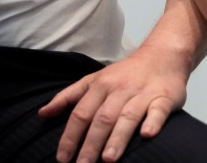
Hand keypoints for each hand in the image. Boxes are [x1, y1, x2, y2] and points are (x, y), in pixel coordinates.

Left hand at [38, 46, 187, 162]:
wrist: (162, 55)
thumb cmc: (125, 74)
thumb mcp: (94, 79)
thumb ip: (68, 97)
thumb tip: (42, 114)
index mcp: (100, 86)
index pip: (81, 113)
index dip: (70, 136)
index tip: (62, 158)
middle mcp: (120, 90)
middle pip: (102, 118)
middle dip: (91, 144)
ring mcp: (142, 93)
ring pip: (128, 116)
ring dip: (117, 138)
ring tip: (108, 159)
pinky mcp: (164, 98)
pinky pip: (158, 110)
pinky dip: (153, 122)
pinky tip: (147, 135)